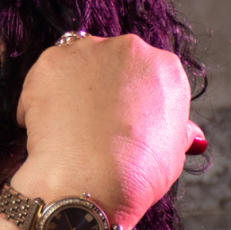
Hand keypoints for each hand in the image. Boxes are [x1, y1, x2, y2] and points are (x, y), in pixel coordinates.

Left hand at [13, 33, 201, 229]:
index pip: (148, 74)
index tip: (126, 120)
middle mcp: (128, 49)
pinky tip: (49, 130)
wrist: (92, 179)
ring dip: (73, 89)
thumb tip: (188, 133)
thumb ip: (175, 131)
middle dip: (103, 87)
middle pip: (112, 62)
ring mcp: (87, 52)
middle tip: (96, 124)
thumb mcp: (173, 153)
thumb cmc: (138, 173)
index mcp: (165, 67)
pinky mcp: (50, 63)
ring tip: (71, 129)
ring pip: (77, 65)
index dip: (134, 100)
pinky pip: (43, 79)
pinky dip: (42, 101)